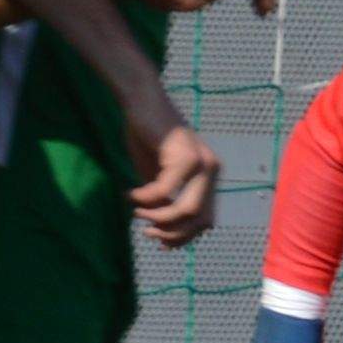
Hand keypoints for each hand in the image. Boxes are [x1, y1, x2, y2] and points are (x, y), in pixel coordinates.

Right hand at [130, 120, 219, 247]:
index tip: (160, 242)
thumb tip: (162, 226)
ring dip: (158, 218)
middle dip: (172, 233)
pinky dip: (144, 198)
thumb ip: (164, 198)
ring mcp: (202, 163)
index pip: (206, 220)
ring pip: (186, 210)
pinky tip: (131, 193)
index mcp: (209, 175)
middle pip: (200, 220)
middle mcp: (212, 170)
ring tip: (137, 212)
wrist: (142, 101)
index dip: (185, 237)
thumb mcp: (157, 174)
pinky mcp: (185, 156)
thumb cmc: (148, 135)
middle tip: (146, 230)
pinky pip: (164, 191)